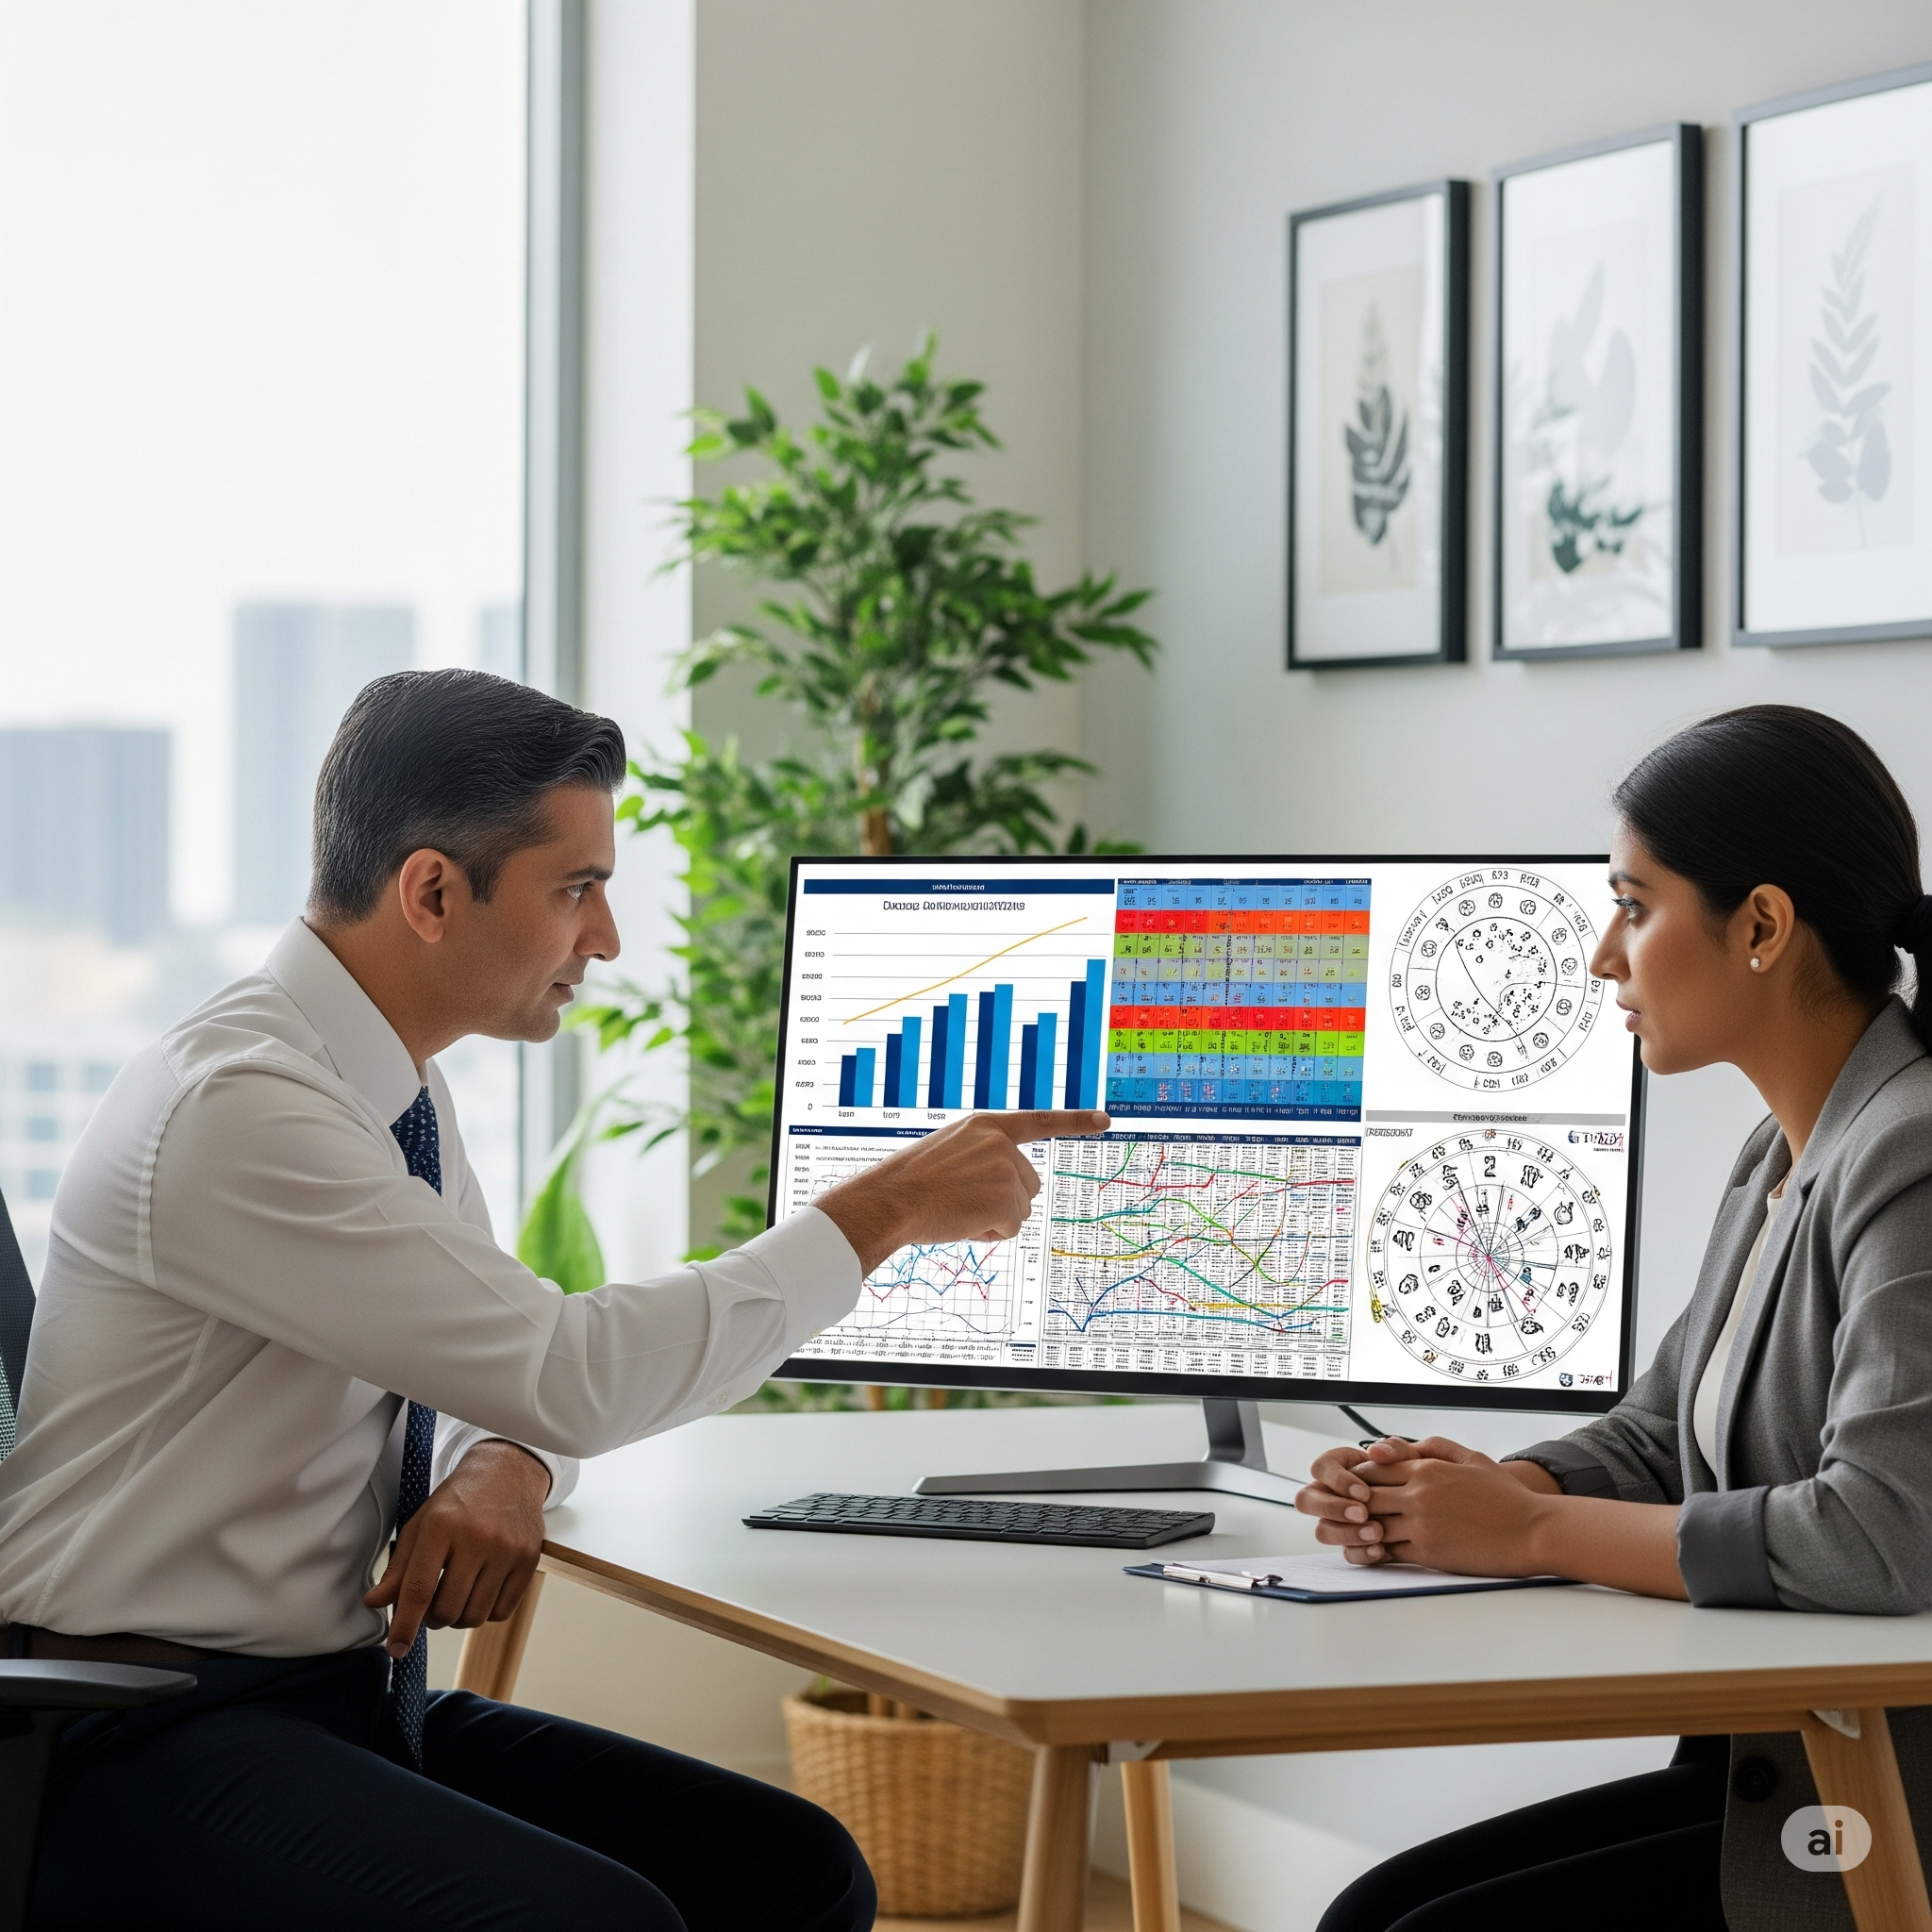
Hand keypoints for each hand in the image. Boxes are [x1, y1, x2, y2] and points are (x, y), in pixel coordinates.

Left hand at [365, 1439, 550, 1657]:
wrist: (508, 1472)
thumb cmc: (459, 1500)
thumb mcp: (421, 1524)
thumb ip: (399, 1567)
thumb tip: (376, 1602)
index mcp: (442, 1526)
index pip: (418, 1590)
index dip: (404, 1626)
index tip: (395, 1649)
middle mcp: (477, 1538)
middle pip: (447, 1609)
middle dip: (433, 1618)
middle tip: (432, 1604)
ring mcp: (507, 1550)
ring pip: (475, 1616)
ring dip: (459, 1618)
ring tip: (457, 1597)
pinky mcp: (529, 1559)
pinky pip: (502, 1611)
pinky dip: (486, 1613)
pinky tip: (480, 1592)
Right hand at [814, 1110, 1109, 1273]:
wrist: (889, 1199)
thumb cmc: (908, 1183)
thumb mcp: (947, 1153)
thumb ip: (980, 1158)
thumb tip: (1006, 1190)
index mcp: (984, 1125)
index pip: (1039, 1120)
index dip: (1075, 1120)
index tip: (1105, 1119)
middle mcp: (1001, 1142)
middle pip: (1028, 1184)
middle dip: (1002, 1201)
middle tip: (960, 1202)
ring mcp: (1006, 1168)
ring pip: (1019, 1208)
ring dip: (993, 1218)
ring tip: (956, 1210)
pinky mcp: (1006, 1197)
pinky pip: (1010, 1229)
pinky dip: (988, 1233)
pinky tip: (961, 1222)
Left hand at [1296, 1435, 1556, 1565]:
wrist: (1532, 1530)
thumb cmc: (1506, 1496)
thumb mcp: (1472, 1458)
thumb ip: (1438, 1447)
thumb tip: (1411, 1445)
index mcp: (1427, 1468)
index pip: (1376, 1466)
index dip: (1358, 1475)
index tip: (1351, 1483)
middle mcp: (1419, 1493)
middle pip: (1366, 1494)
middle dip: (1348, 1501)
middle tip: (1335, 1508)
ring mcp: (1421, 1523)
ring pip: (1371, 1523)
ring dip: (1355, 1527)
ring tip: (1341, 1531)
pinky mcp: (1428, 1551)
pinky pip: (1389, 1551)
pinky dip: (1373, 1551)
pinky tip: (1365, 1552)